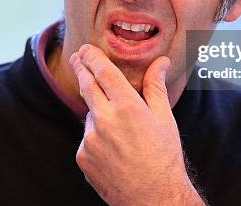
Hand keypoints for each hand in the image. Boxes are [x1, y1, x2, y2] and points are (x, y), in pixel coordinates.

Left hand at [69, 44, 204, 205]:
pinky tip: (115, 150)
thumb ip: (156, 86)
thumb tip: (161, 61)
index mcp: (127, 106)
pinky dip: (97, 138)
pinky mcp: (82, 157)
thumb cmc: (164, 158)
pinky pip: (87, 139)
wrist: (153, 198)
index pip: (103, 72)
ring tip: (122, 132)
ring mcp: (90, 140)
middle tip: (76, 58)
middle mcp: (104, 120)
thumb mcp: (164, 119)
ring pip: (90, 116)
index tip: (85, 49)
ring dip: (99, 114)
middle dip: (80, 69)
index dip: (92, 57)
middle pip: (87, 86)